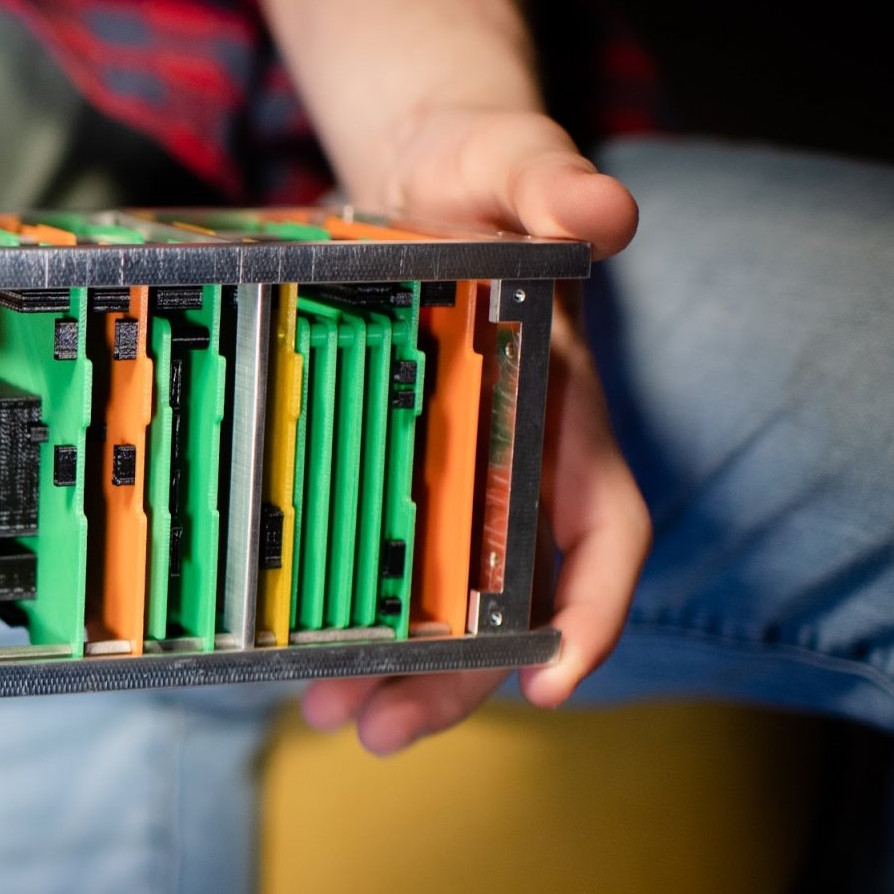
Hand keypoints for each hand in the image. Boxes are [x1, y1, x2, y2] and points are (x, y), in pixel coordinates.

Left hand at [301, 107, 650, 753]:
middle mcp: (518, 458)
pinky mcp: (387, 468)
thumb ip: (553, 182)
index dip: (589, 614)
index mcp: (564, 409)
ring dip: (392, 668)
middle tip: (381, 731)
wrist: (426, 168)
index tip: (555, 682)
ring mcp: (453, 471)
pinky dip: (340, 611)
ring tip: (326, 717)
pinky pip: (373, 558)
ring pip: (437, 600)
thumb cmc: (481, 174)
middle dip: (457, 676)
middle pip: (508, 600)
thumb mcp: (510, 162)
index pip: (605, 531)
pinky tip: (288, 653)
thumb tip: (600, 212)